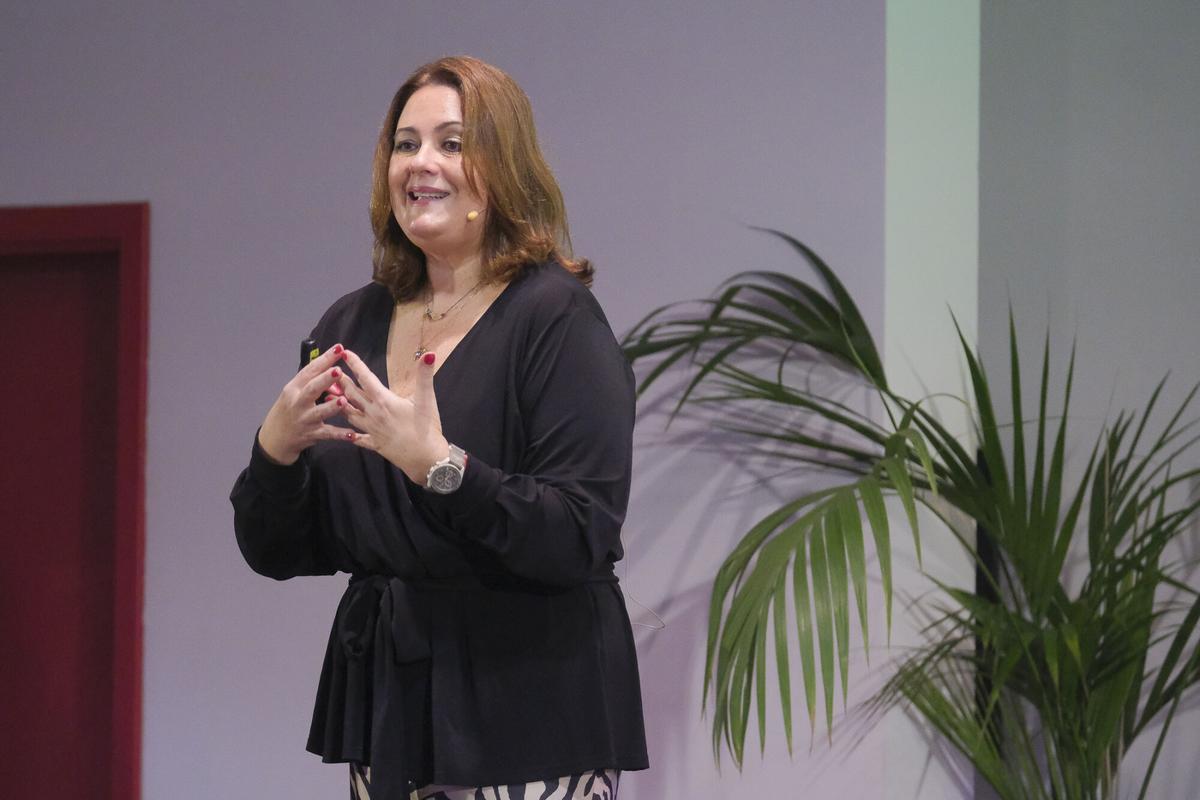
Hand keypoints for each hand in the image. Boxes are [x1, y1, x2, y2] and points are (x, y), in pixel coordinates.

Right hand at [257, 343, 352, 464]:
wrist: (275, 437)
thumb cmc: (289, 409)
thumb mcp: (293, 392)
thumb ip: (311, 380)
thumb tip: (331, 363)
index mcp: (294, 388)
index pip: (310, 370)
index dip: (325, 359)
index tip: (339, 348)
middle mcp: (298, 402)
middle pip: (312, 389)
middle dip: (325, 380)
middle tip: (339, 371)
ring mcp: (305, 419)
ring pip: (319, 412)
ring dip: (332, 406)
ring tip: (343, 401)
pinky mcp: (312, 434)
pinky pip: (328, 433)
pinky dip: (340, 434)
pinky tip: (352, 434)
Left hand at [336, 349, 448, 484]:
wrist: (426, 460)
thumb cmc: (427, 429)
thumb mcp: (427, 400)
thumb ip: (424, 377)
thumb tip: (428, 355)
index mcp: (384, 401)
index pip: (366, 378)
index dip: (355, 364)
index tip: (345, 353)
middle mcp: (373, 414)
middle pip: (352, 395)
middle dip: (341, 382)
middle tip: (331, 372)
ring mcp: (372, 430)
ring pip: (350, 415)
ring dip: (340, 404)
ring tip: (330, 397)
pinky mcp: (375, 444)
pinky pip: (358, 438)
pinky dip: (351, 433)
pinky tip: (346, 432)